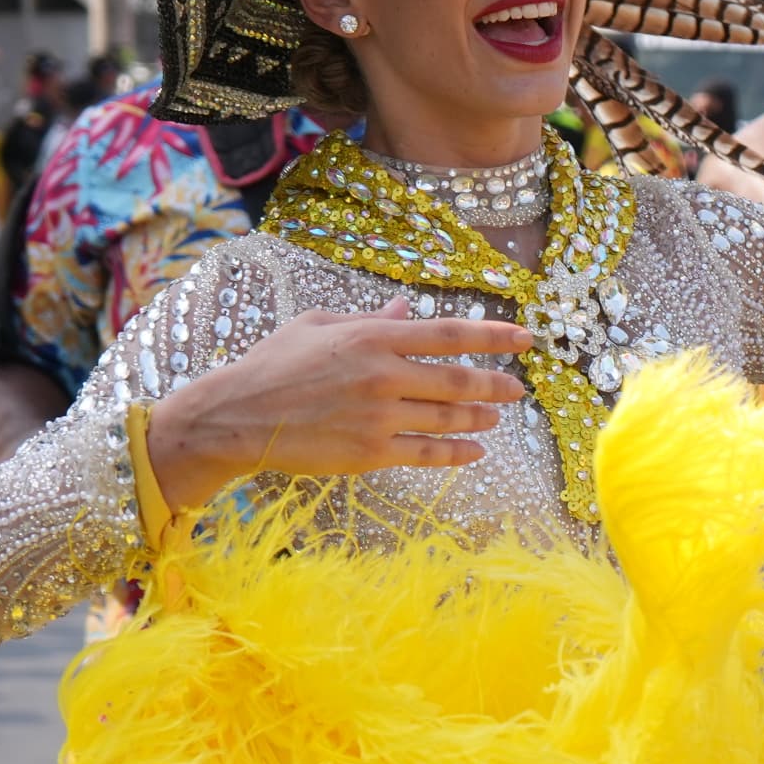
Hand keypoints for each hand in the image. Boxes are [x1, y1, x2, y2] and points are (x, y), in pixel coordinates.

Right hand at [142, 300, 534, 511]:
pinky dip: (457, 453)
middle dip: (496, 384)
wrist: (237, 417)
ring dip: (480, 417)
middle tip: (518, 389)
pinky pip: (427, 454)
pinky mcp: (371, 453)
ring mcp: (380, 417)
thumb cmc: (273, 365)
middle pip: (459, 379)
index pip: (450, 334)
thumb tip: (406, 309)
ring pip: (448, 418)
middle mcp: (384, 375)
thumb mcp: (318, 325)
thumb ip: (369, 318)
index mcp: (373, 337)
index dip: (494, 336)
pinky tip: (474, 451)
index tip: (526, 339)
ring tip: (497, 416)